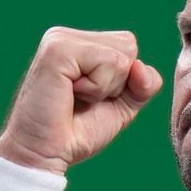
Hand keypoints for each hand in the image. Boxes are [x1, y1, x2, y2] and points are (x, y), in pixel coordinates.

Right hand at [0, 27, 162, 174]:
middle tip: (83, 99)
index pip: (128, 45)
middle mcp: (67, 36)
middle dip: (117, 82)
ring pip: (120, 55)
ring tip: (75, 98)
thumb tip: (140, 66)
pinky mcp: (58, 50)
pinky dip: (97, 88)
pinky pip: (107, 61)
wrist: (46, 154)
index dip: (124, 80)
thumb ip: (144, 85)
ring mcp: (60, 40)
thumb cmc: (78, 132)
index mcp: (79, 43)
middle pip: (128, 44)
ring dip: (105, 87)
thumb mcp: (123, 106)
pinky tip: (71, 94)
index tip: (92, 98)